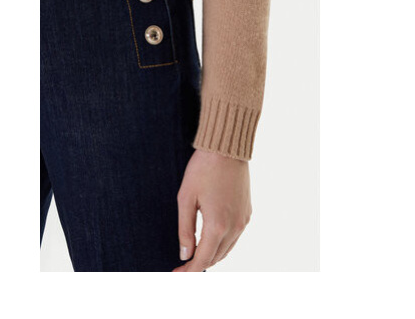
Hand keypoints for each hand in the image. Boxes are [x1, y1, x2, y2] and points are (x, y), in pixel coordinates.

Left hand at [172, 148, 251, 271]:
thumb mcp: (186, 198)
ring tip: (195, 255)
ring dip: (211, 256)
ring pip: (227, 249)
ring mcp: (243, 220)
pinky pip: (235, 237)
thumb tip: (184, 254)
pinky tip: (211, 239)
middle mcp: (234, 227)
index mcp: (217, 225)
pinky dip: (222, 244)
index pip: (203, 259)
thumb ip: (185, 229)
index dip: (189, 270)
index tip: (176, 274)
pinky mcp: (247, 212)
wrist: (227, 149)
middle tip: (182, 265)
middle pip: (216, 258)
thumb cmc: (203, 169)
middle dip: (199, 264)